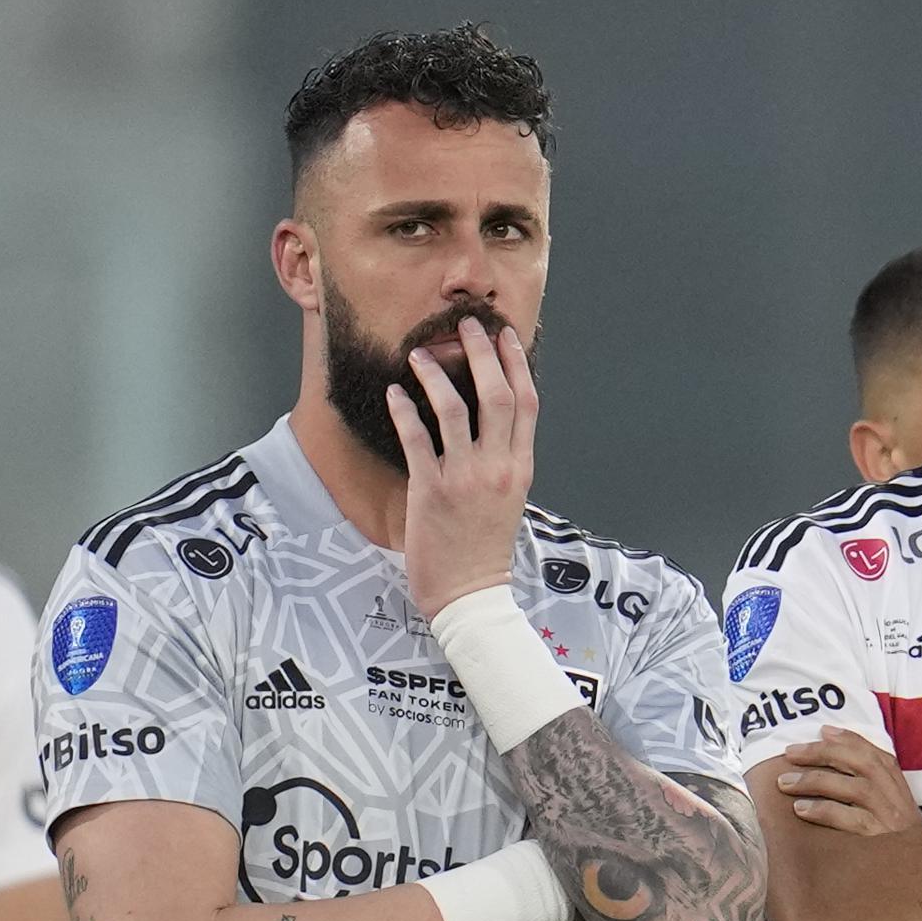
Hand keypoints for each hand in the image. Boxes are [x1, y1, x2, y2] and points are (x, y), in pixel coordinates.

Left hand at [388, 315, 537, 617]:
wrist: (470, 595)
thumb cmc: (485, 550)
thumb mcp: (509, 500)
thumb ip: (504, 461)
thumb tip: (493, 427)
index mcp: (520, 468)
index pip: (526, 403)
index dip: (516, 363)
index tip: (506, 335)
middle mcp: (497, 467)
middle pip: (496, 394)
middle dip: (482, 352)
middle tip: (465, 325)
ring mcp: (465, 478)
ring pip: (455, 409)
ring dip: (436, 374)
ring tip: (420, 352)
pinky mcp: (431, 490)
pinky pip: (416, 438)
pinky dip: (405, 410)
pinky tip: (395, 392)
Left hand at [777, 730, 921, 835]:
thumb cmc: (893, 845)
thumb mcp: (889, 812)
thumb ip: (868, 789)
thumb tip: (828, 765)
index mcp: (899, 789)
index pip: (875, 754)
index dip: (849, 739)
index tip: (822, 731)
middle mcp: (898, 800)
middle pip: (863, 764)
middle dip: (824, 753)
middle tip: (790, 753)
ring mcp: (892, 820)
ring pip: (856, 788)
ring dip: (816, 780)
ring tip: (786, 782)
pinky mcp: (881, 842)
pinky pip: (852, 820)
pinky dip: (824, 811)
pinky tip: (800, 809)